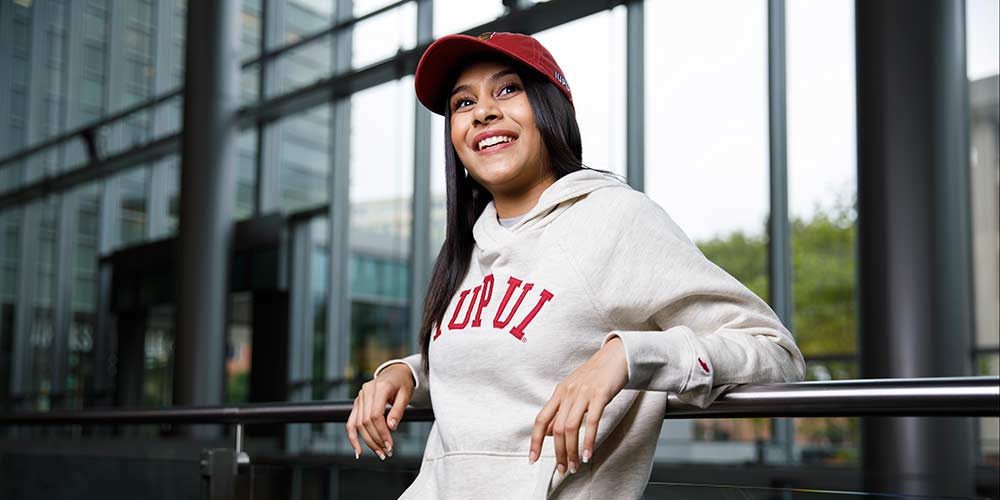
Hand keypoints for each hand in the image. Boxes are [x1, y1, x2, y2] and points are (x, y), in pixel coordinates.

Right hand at [346, 363, 414, 459]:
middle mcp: (366, 391)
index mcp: (379, 387)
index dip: (382, 432)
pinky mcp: (357, 403)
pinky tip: (358, 450)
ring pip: (358, 424)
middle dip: (375, 440)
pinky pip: (351, 422)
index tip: (390, 445)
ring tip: (379, 452)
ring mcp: (359, 397)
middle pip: (366, 421)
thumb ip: (398, 411)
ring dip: (367, 441)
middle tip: (386, 452)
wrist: (395, 372)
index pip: (376, 414)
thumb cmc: (402, 383)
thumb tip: (391, 427)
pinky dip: (352, 437)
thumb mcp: (405, 395)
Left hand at [529, 336, 627, 473]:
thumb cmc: (596, 375)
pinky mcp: (600, 394)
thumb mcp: (573, 391)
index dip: (535, 440)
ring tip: (575, 466)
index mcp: (559, 393)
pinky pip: (592, 422)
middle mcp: (568, 393)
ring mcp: (583, 393)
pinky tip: (588, 454)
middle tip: (562, 469)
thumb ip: (561, 411)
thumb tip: (547, 432)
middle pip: (556, 428)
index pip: (541, 419)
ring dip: (571, 451)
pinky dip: (589, 441)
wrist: (616, 356)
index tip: (532, 458)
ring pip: (571, 427)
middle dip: (558, 453)